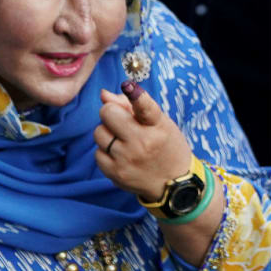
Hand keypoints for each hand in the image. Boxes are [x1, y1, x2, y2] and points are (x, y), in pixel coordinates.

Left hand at [94, 82, 191, 201]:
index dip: (135, 95)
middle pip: (108, 113)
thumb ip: (132, 106)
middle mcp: (142, 143)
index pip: (145, 107)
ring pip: (98, 132)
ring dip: (107, 133)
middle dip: (112, 113)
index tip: (128, 86)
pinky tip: (120, 155)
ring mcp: (126, 159)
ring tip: (123, 141)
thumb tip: (103, 95)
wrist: (173, 184)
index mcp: (157, 126)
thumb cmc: (165, 146)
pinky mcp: (115, 174)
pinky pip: (97, 153)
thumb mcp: (159, 123)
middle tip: (123, 122)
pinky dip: (105, 152)